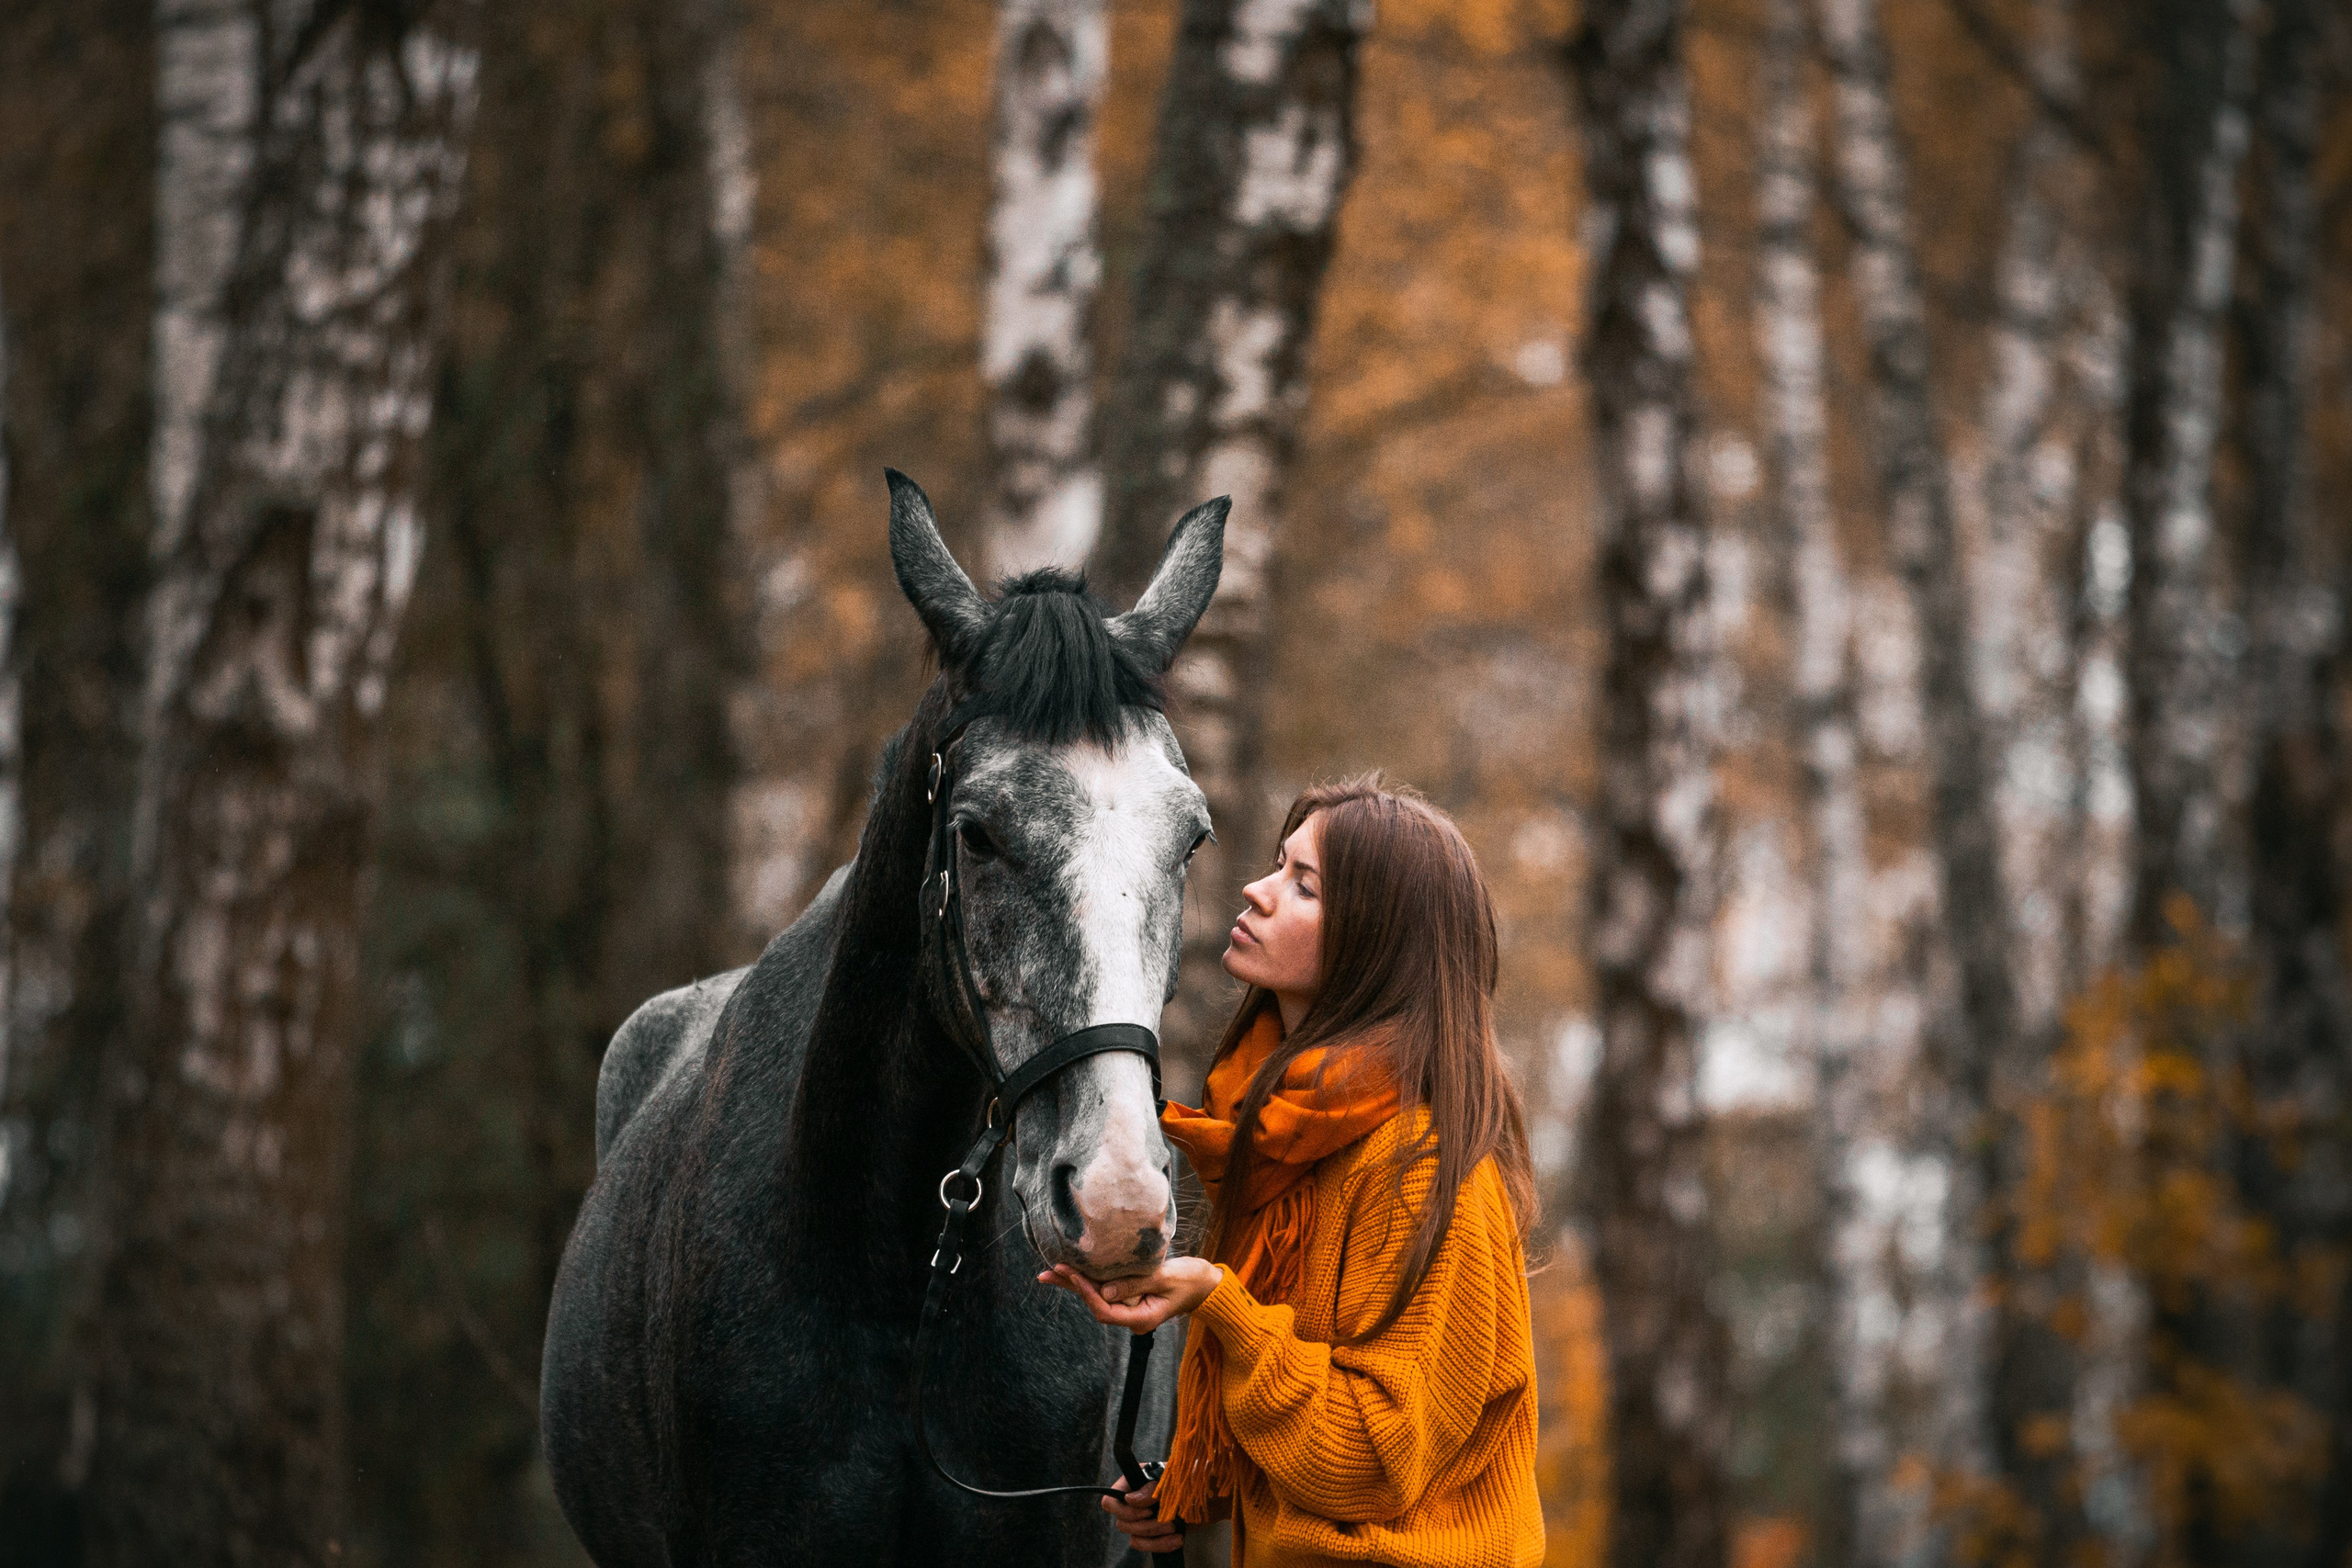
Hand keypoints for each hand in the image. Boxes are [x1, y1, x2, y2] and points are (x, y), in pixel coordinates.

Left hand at [1035, 1256, 1222, 1333]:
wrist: (1205, 1284)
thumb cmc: (1190, 1280)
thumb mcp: (1166, 1279)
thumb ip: (1135, 1284)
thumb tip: (1104, 1290)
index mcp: (1141, 1319)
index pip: (1106, 1310)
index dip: (1087, 1292)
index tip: (1072, 1273)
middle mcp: (1131, 1318)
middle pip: (1095, 1305)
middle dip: (1072, 1287)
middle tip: (1047, 1272)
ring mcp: (1130, 1309)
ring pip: (1097, 1297)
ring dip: (1075, 1283)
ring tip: (1050, 1272)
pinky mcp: (1129, 1297)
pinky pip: (1105, 1290)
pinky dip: (1089, 1280)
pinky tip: (1073, 1272)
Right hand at [1101, 1474, 1183, 1553]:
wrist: (1205, 1495)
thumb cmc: (1186, 1480)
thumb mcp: (1169, 1479)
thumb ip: (1150, 1489)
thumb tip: (1129, 1500)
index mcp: (1131, 1483)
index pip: (1110, 1501)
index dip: (1124, 1511)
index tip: (1147, 1510)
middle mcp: (1132, 1502)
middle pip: (1122, 1523)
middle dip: (1146, 1526)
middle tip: (1167, 1522)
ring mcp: (1141, 1520)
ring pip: (1134, 1537)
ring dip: (1154, 1535)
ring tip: (1174, 1528)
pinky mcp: (1152, 1534)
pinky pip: (1146, 1545)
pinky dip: (1161, 1545)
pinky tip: (1178, 1540)